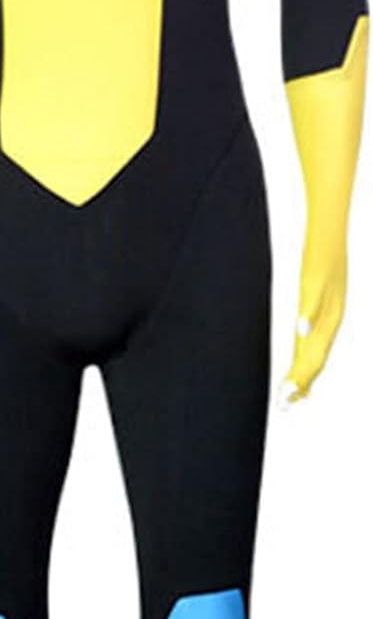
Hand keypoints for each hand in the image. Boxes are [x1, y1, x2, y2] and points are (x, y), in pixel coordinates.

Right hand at [278, 244, 346, 405]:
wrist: (334, 215)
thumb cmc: (323, 249)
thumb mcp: (317, 285)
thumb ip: (310, 309)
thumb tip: (301, 331)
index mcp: (330, 314)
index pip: (318, 354)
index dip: (306, 379)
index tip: (290, 402)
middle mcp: (333, 308)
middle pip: (318, 351)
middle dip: (302, 380)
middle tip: (285, 404)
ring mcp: (328, 292)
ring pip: (318, 332)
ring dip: (305, 360)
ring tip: (292, 386)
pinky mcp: (319, 272)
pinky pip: (315, 296)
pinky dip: (309, 313)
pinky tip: (300, 329)